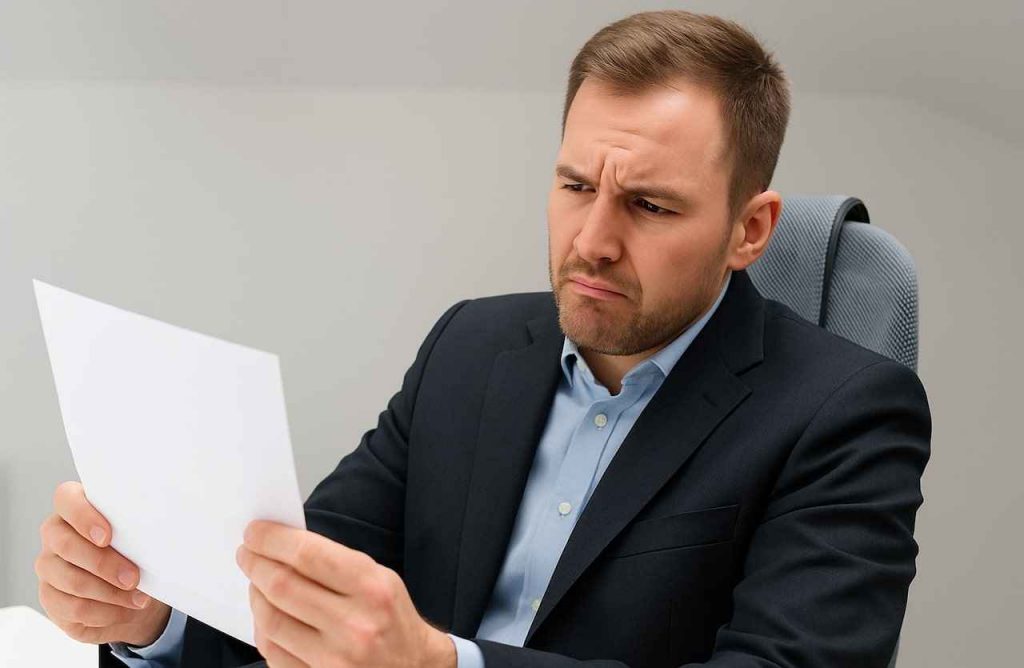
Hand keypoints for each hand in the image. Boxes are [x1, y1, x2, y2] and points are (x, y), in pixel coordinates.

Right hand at [35, 481, 170, 645]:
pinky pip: (74, 608)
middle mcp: (56, 534)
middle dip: (104, 564)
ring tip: (139, 598)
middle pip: (66, 545)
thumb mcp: (142, 536)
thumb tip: (161, 530)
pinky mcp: (50, 597)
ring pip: (72, 581)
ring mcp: (49, 566)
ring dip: (110, 593)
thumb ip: (140, 527)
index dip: (83, 516)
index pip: (66, 498)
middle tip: (134, 578)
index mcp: (76, 508)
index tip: (107, 536)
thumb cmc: (137, 553)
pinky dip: (105, 612)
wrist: (131, 593)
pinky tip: (125, 610)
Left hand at [237, 520, 455, 667]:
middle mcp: (354, 626)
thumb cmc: (393, 619)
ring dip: (255, 595)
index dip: (273, 539)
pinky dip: (262, 629)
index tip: (255, 531)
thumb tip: (284, 545)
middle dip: (255, 564)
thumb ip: (335, 562)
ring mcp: (334, 660)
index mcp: (373, 589)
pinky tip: (266, 615)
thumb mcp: (380, 578)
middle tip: (246, 553)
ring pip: (270, 621)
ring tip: (255, 581)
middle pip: (282, 586)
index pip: (309, 555)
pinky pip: (272, 653)